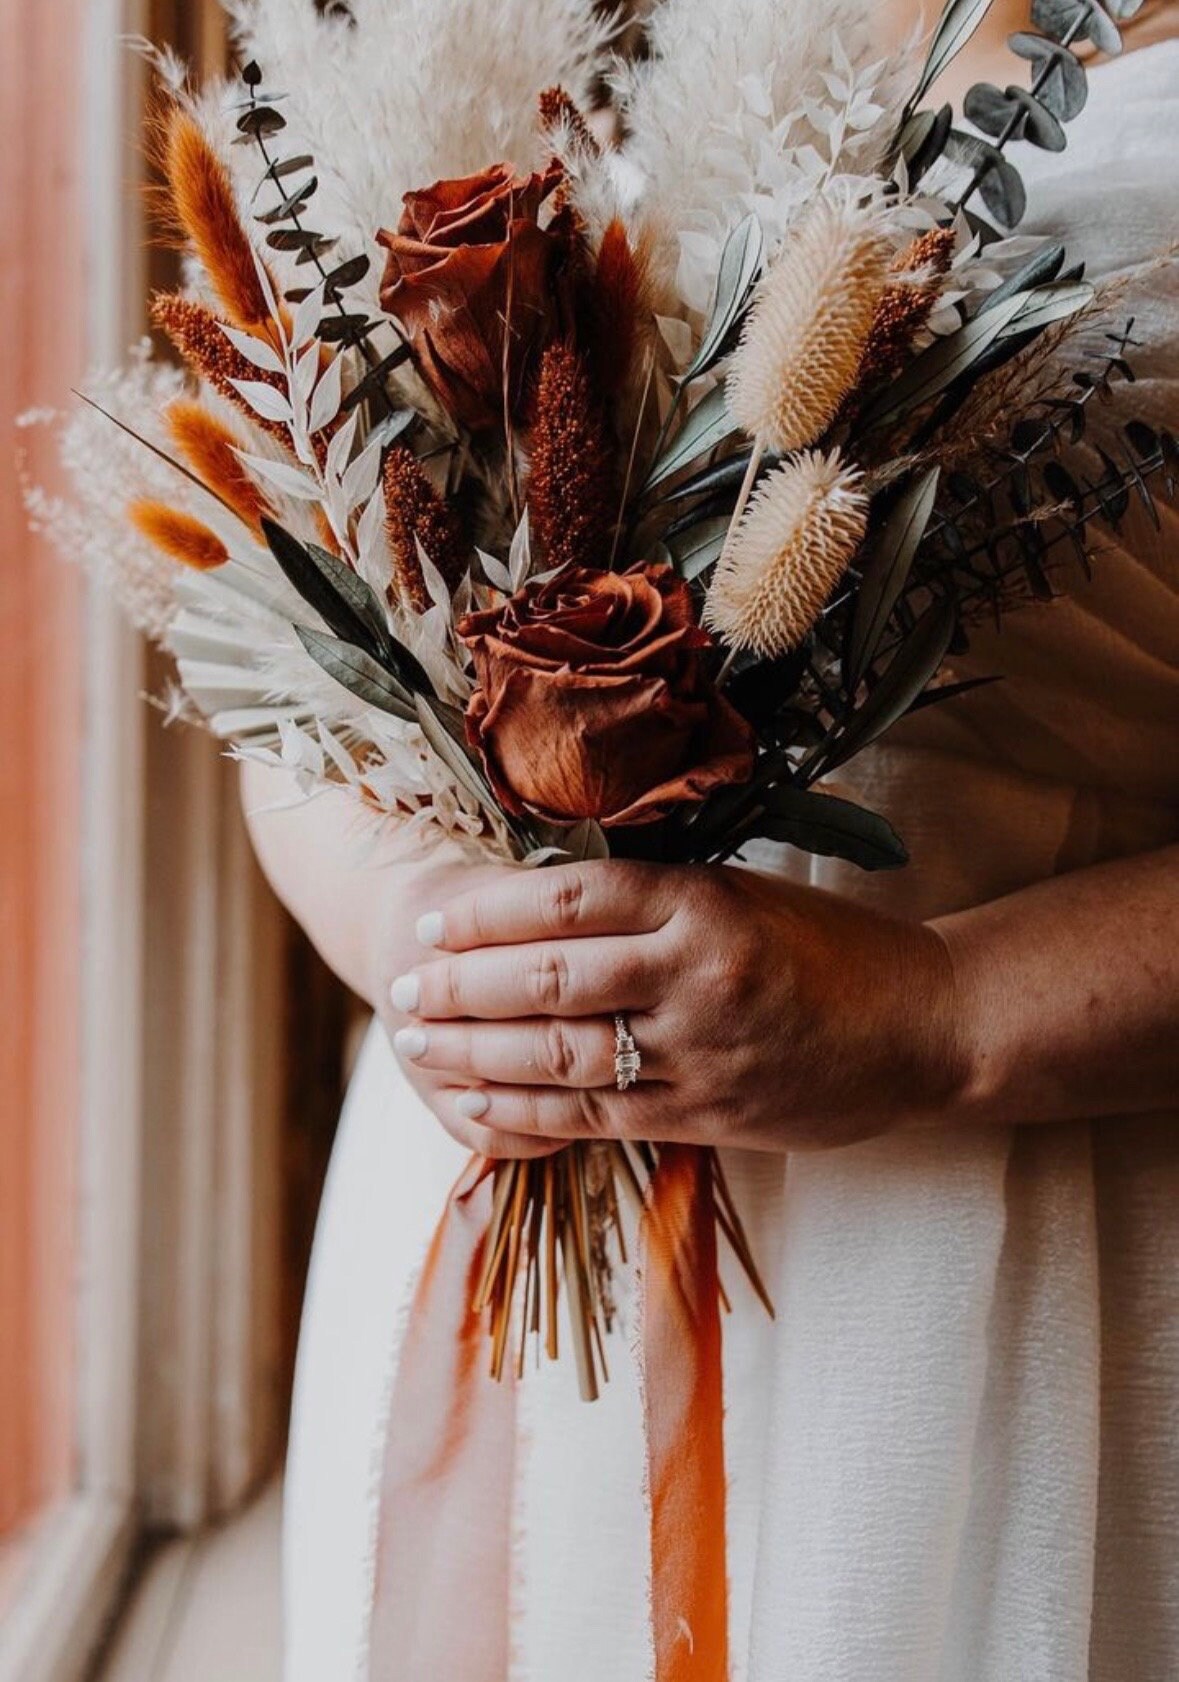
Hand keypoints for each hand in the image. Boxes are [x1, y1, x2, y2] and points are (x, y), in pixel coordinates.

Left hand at [387, 860, 966, 1158]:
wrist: (928, 1028)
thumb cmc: (834, 949)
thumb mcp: (746, 894)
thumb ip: (656, 900)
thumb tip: (542, 902)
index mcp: (704, 902)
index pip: (569, 899)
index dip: (487, 911)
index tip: (432, 919)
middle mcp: (695, 973)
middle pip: (547, 978)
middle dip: (459, 985)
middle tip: (400, 987)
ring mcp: (699, 1052)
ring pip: (559, 1052)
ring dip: (474, 1052)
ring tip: (415, 1045)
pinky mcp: (706, 1115)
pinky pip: (596, 1117)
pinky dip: (526, 1113)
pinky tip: (476, 1104)